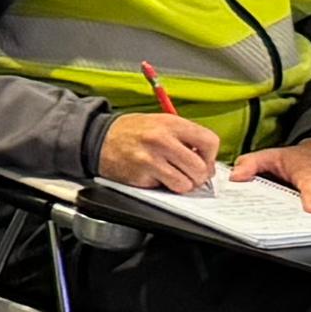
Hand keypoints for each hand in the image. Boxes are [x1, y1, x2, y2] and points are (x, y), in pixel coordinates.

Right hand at [96, 111, 221, 194]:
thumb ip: (184, 137)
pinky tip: (156, 177)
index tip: (205, 161)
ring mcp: (151, 158)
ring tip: (174, 177)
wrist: (99, 138)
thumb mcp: (161, 123)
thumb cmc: (131, 131)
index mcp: (172, 123)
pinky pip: (167, 188)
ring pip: (186, 183)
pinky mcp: (141, 175)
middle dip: (199, 176)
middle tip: (191, 175)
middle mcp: (162, 139)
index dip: (211, 157)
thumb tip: (206, 159)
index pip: (209, 142)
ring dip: (183, 184)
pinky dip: (165, 187)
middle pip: (200, 168)